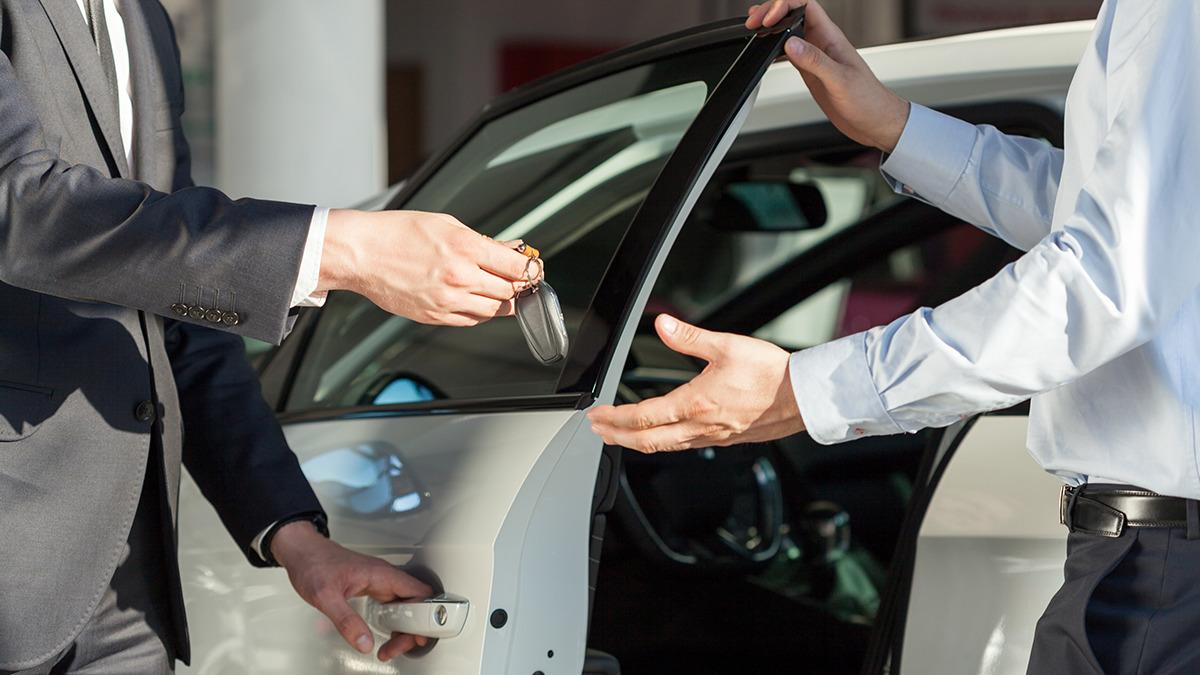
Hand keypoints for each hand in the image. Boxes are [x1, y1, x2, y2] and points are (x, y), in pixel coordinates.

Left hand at [270, 521, 433, 661]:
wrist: (302, 552)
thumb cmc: (313, 564)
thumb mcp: (326, 597)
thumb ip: (346, 621)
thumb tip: (364, 642)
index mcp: (381, 574)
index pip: (419, 593)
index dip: (425, 615)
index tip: (418, 634)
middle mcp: (385, 577)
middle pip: (415, 604)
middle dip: (411, 629)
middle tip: (397, 647)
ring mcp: (380, 582)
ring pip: (405, 606)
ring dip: (403, 629)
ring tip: (390, 647)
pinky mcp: (372, 587)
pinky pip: (393, 606)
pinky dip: (394, 623)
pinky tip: (386, 634)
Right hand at [318, 209, 534, 325]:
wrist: (362, 253)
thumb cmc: (398, 233)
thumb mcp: (446, 224)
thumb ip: (481, 241)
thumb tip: (509, 250)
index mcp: (466, 248)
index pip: (517, 268)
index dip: (531, 270)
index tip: (533, 270)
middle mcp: (460, 277)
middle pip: (510, 291)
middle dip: (518, 286)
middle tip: (518, 280)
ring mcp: (448, 300)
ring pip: (494, 310)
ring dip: (501, 301)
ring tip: (498, 289)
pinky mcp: (435, 316)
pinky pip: (471, 320)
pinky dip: (480, 312)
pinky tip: (476, 299)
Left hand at [588, 314, 804, 452]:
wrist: (804, 397)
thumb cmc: (772, 373)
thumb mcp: (727, 346)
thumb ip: (691, 338)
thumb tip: (664, 324)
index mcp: (695, 403)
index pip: (642, 417)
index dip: (615, 418)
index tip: (597, 414)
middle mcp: (700, 427)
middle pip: (647, 440)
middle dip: (617, 436)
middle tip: (599, 430)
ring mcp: (712, 437)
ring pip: (665, 447)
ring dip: (637, 442)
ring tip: (621, 435)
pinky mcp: (725, 439)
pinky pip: (685, 446)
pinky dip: (663, 443)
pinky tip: (662, 436)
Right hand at [747, 0, 909, 151]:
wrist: (875, 121)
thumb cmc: (868, 100)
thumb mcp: (840, 80)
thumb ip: (815, 61)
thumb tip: (791, 43)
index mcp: (832, 38)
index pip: (806, 7)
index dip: (784, 6)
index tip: (769, 19)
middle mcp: (823, 44)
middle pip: (794, 14)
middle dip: (772, 12)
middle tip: (753, 22)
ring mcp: (816, 57)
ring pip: (790, 32)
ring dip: (772, 28)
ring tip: (753, 28)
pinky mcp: (812, 72)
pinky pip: (790, 54)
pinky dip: (775, 50)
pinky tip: (766, 53)